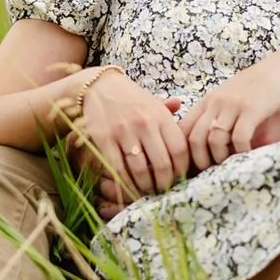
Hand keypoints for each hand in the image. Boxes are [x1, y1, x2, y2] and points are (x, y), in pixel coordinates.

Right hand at [70, 70, 188, 199]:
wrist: (98, 86)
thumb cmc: (130, 99)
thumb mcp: (153, 103)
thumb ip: (169, 113)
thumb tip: (181, 107)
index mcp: (161, 116)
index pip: (180, 150)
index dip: (181, 170)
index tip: (179, 180)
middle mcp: (145, 124)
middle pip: (162, 164)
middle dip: (164, 184)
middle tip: (163, 192)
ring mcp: (124, 132)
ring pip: (140, 171)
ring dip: (145, 187)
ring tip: (147, 192)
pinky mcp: (104, 140)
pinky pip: (118, 169)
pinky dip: (125, 184)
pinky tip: (129, 189)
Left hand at [180, 49, 279, 171]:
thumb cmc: (257, 85)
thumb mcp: (229, 96)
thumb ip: (216, 114)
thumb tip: (206, 143)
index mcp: (207, 101)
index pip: (184, 129)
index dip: (184, 151)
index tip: (192, 165)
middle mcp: (216, 102)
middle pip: (195, 139)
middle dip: (199, 161)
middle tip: (209, 172)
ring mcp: (233, 105)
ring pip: (214, 140)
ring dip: (220, 158)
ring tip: (228, 166)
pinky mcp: (251, 110)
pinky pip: (239, 138)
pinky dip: (241, 152)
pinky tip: (247, 156)